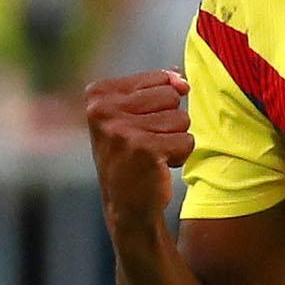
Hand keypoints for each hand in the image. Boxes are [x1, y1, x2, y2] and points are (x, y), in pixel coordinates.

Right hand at [85, 71, 193, 241]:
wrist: (126, 205)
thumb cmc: (132, 154)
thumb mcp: (135, 113)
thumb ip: (159, 87)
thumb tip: (182, 80)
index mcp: (98, 94)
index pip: (159, 79)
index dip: (160, 104)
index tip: (139, 124)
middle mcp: (104, 109)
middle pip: (171, 96)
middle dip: (169, 121)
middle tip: (146, 142)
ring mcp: (121, 129)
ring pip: (182, 118)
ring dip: (174, 139)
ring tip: (152, 154)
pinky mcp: (143, 149)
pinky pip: (186, 140)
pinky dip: (179, 156)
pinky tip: (158, 166)